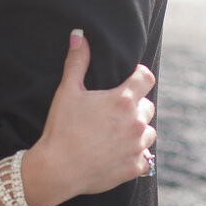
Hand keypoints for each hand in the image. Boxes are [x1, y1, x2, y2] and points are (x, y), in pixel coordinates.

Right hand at [32, 31, 155, 204]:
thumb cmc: (61, 128)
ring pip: (149, 132)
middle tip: (113, 113)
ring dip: (137, 131)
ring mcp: (138, 146)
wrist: (57, 169)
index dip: (139, 76)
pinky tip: (117, 154)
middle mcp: (135, 122)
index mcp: (122, 101)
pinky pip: (144, 158)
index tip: (130, 79)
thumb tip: (79, 35)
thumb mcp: (67, 92)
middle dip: (134, 107)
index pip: (146, 78)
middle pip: (148, 106)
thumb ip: (77, 62)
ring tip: (116, 135)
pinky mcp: (135, 167)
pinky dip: (134, 156)